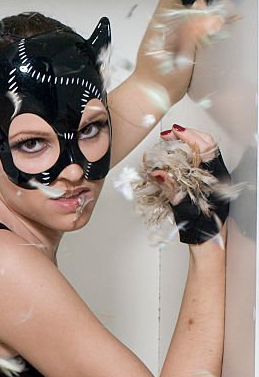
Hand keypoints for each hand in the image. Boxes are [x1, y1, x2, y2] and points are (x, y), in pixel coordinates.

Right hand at [150, 126, 228, 243]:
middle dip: (188, 135)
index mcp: (216, 180)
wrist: (208, 243)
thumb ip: (170, 189)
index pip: (205, 148)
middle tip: (170, 134)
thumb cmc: (200, 229)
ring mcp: (216, 178)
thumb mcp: (183, 208)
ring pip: (205, 151)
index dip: (189, 137)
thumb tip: (158, 173)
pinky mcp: (210, 183)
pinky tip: (178, 156)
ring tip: (173, 142)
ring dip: (189, 143)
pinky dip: (189, 154)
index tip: (174, 133)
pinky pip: (202, 161)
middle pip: (207, 145)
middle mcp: (219, 176)